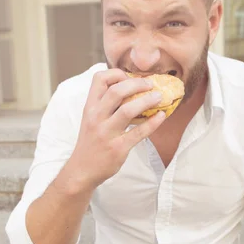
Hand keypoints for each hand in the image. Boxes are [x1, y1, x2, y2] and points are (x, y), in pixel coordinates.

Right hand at [71, 69, 165, 187]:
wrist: (82, 170)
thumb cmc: (90, 143)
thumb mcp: (91, 120)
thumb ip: (106, 105)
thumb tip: (131, 91)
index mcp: (90, 107)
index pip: (99, 79)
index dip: (116, 73)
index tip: (130, 77)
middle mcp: (96, 117)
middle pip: (116, 91)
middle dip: (137, 84)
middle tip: (150, 84)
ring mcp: (106, 133)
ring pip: (128, 110)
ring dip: (147, 100)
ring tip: (159, 97)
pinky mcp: (118, 148)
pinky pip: (138, 132)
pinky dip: (153, 123)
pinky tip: (161, 116)